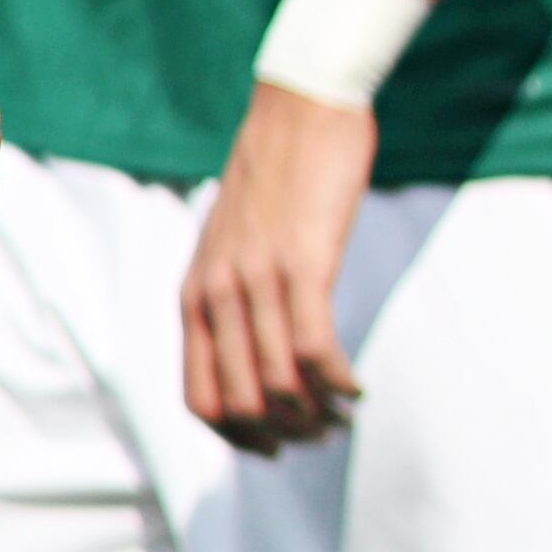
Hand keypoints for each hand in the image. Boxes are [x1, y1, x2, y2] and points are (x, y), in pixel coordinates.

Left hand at [180, 83, 376, 453]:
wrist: (301, 105)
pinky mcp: (303, 264)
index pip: (201, 397)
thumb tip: (255, 335)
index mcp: (195, 295)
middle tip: (323, 437)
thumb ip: (235, 288)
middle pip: (240, 402)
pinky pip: (313, 347)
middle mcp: (216, 295)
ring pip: (277, 382)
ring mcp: (257, 280)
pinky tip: (357, 387)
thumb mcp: (236, 239)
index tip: (278, 446)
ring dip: (315, 413)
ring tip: (344, 415)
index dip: (239, 437)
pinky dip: (337, 381)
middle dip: (283, 434)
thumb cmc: (281, 169)